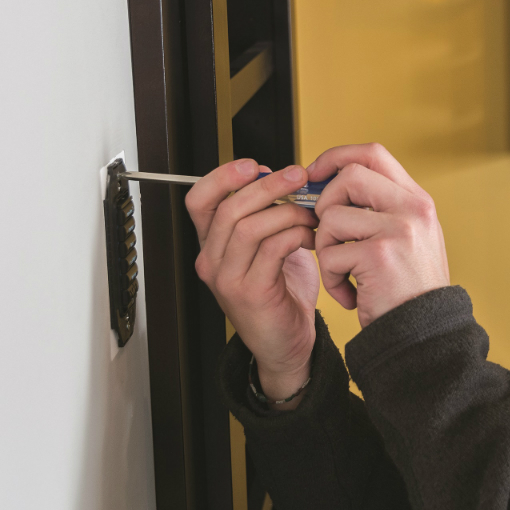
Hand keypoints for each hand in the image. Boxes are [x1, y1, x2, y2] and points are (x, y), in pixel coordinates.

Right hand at [185, 160, 319, 403]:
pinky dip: (294, 235)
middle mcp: (212, 260)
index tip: (254, 165)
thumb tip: (280, 176)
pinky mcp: (250, 292)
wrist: (288, 344)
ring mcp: (227, 278)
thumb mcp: (271, 245)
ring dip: (287, 212)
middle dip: (268, 185)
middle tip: (298, 176)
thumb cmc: (282, 294)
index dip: (223, 176)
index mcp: (214, 244)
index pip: (199, 200)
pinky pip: (271, 249)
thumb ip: (269, 214)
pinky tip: (309, 238)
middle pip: (229, 208)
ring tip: (310, 216)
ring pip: (249, 226)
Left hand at [308, 144, 449, 327]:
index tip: (316, 175)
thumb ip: (379, 209)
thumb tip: (327, 185)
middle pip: (349, 175)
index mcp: (417, 200)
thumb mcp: (407, 239)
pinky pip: (330, 254)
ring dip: (325, 246)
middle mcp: (413, 209)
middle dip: (324, 201)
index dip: (337, 157)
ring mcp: (398, 230)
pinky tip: (349, 293)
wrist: (426, 334)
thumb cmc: (408, 290)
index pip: (373, 154)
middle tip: (326, 230)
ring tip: (342, 270)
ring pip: (332, 217)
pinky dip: (330, 278)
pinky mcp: (379, 256)